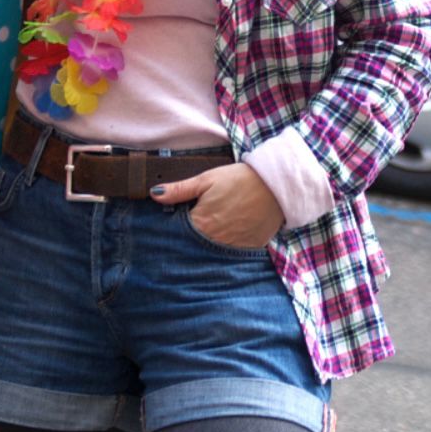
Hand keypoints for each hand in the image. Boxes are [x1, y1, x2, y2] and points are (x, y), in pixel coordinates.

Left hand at [150, 162, 282, 248]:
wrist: (276, 184)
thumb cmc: (239, 179)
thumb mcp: (206, 179)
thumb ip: (179, 190)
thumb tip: (154, 194)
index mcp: (202, 223)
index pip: (180, 233)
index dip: (178, 228)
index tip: (178, 222)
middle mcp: (216, 240)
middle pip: (196, 244)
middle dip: (193, 238)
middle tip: (198, 226)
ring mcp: (235, 247)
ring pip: (215, 251)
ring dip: (211, 244)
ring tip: (216, 229)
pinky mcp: (251, 248)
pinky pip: (235, 252)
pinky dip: (230, 245)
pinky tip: (231, 233)